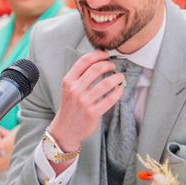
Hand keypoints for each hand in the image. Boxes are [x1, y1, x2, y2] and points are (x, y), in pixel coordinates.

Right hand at [49, 51, 123, 168]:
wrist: (65, 129)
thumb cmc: (70, 106)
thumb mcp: (69, 88)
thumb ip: (80, 76)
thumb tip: (99, 61)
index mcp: (68, 81)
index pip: (84, 61)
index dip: (97, 55)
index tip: (106, 54)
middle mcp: (75, 90)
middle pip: (96, 69)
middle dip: (108, 64)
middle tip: (113, 66)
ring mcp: (84, 102)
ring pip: (105, 83)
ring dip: (116, 77)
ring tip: (119, 77)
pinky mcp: (93, 113)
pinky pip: (110, 99)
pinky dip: (118, 91)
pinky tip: (120, 89)